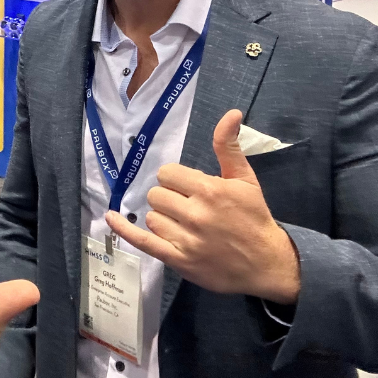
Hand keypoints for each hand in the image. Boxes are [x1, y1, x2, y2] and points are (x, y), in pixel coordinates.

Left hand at [106, 110, 300, 304]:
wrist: (267, 264)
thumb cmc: (254, 218)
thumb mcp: (245, 179)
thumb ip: (229, 146)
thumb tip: (231, 113)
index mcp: (209, 190)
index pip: (167, 174)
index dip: (176, 179)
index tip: (189, 188)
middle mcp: (195, 214)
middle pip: (156, 194)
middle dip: (169, 197)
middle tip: (188, 206)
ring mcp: (185, 240)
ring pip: (151, 217)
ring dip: (162, 218)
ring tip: (183, 224)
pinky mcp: (179, 261)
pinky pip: (143, 242)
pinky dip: (123, 229)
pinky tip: (110, 217)